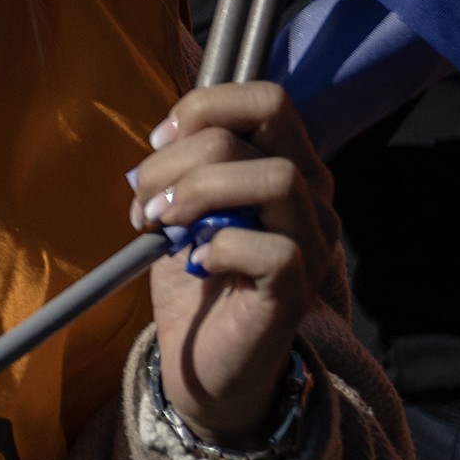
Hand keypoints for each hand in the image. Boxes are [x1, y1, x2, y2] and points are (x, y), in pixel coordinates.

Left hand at [131, 81, 337, 445]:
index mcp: (286, 165)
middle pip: (260, 127)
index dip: (204, 106)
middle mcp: (311, 198)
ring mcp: (313, 243)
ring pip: (274, 178)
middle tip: (145, 199)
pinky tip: (194, 264)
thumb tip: (164, 136)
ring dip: (198, 191)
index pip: (267, 98)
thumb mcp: (180, 206)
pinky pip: (274, 248)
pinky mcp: (299, 289)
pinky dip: (219, 246)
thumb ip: (182, 165)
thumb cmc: (194, 275)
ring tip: (163, 225)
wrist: (205, 360)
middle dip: (179, 154)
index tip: (157, 141)